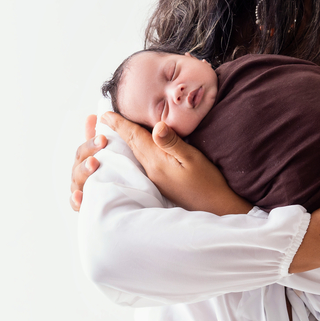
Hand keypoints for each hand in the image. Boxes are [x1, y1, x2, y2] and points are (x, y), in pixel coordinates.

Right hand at [70, 115, 106, 210]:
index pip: (85, 148)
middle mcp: (80, 174)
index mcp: (86, 161)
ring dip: (84, 170)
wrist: (121, 203)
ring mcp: (80, 189)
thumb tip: (93, 115)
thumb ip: (99, 137)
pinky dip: (77, 200)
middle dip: (90, 151)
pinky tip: (80, 196)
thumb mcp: (108, 155)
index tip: (102, 135)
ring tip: (94, 163)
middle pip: (80, 160)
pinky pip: (76, 203)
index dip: (91, 140)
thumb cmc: (112, 174)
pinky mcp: (83, 206)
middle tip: (102, 142)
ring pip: (77, 179)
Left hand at [100, 111, 250, 215]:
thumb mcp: (192, 158)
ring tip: (115, 129)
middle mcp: (151, 170)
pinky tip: (136, 147)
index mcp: (156, 161)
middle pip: (130, 145)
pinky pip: (142, 161)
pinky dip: (135, 149)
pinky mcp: (161, 182)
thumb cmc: (208, 182)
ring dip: (125, 140)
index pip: (134, 138)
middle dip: (117, 130)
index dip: (120, 124)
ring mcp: (155, 177)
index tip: (105, 113)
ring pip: (135, 153)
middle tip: (104, 118)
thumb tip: (157, 126)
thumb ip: (173, 143)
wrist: (215, 207)